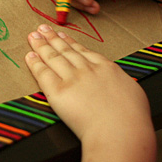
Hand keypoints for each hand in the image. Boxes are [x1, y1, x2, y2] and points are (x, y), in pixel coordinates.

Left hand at [25, 24, 155, 161]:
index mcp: (106, 68)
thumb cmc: (132, 119)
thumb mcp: (131, 91)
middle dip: (52, 38)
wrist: (120, 132)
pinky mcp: (58, 91)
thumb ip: (118, 82)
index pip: (83, 51)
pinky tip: (29, 56)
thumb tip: (113, 82)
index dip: (70, 42)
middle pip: (65, 50)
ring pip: (53, 57)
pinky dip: (35, 63)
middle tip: (42, 29)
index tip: (62, 34)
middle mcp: (87, 69)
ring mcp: (72, 78)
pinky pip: (43, 73)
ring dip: (41, 45)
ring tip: (33, 36)